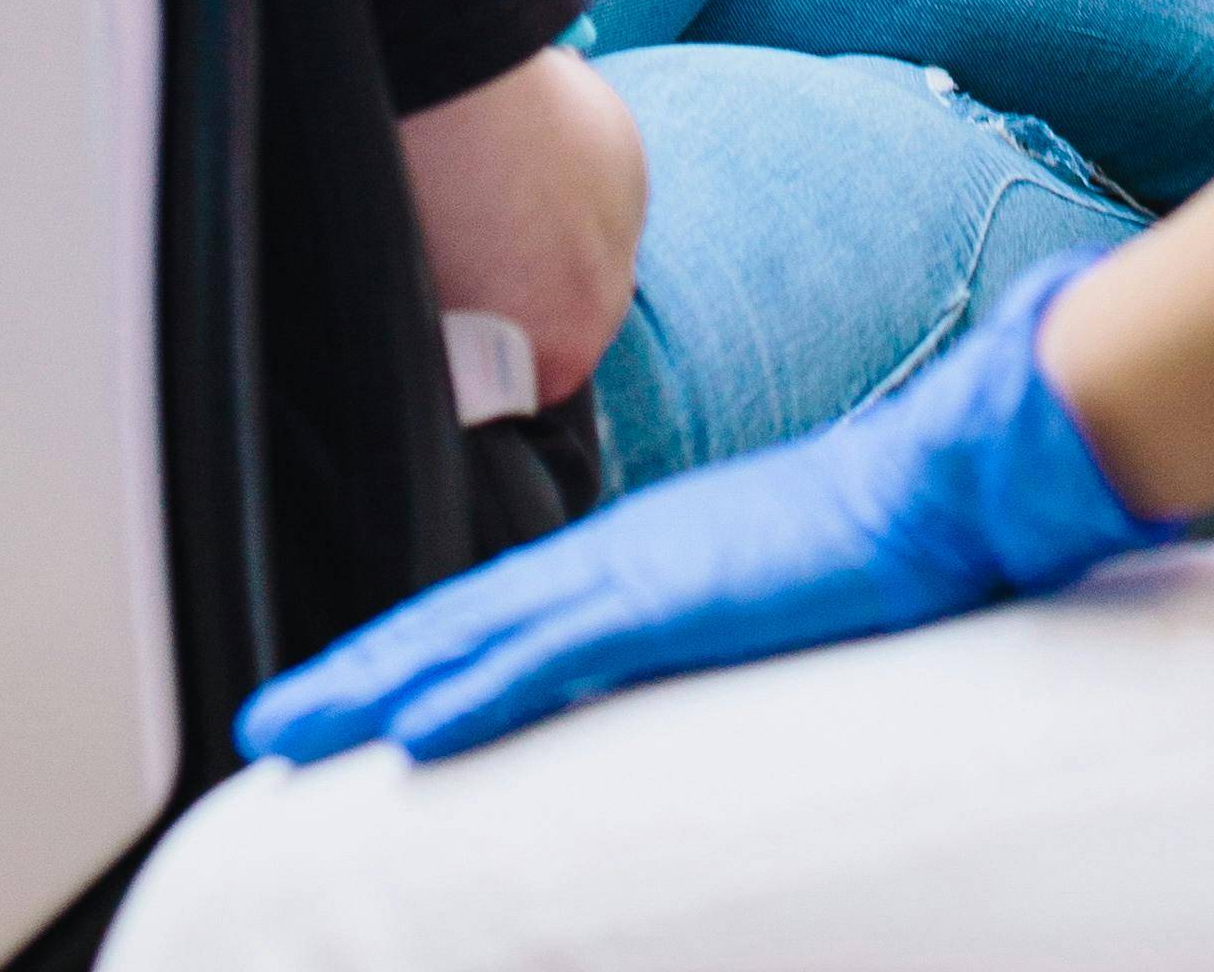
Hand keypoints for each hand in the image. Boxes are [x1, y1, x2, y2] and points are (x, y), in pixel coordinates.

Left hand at [236, 262, 1164, 768]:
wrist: (947, 485)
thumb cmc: (880, 542)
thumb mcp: (765, 592)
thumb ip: (702, 620)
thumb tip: (667, 672)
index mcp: (637, 557)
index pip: (492, 615)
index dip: (405, 654)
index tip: (338, 699)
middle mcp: (618, 555)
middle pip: (455, 621)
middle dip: (355, 674)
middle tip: (266, 721)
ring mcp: (642, 573)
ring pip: (475, 635)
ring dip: (378, 683)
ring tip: (295, 729)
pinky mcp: (679, 599)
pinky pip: (556, 653)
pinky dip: (476, 684)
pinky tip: (415, 720)